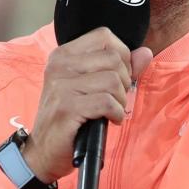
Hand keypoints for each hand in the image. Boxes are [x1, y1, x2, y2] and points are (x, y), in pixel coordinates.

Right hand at [21, 28, 152, 183]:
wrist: (43, 152)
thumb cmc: (69, 119)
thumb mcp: (91, 88)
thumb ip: (120, 68)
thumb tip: (146, 52)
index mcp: (63, 55)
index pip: (104, 36)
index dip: (121, 56)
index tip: (117, 78)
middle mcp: (59, 65)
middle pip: (113, 59)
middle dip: (124, 82)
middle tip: (115, 99)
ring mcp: (61, 86)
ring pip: (112, 80)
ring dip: (120, 100)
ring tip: (111, 111)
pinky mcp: (66, 107)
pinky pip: (107, 102)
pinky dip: (116, 113)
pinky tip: (110, 120)